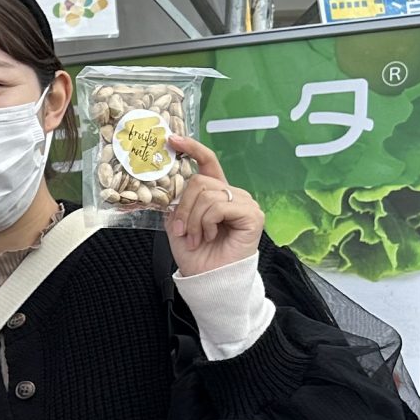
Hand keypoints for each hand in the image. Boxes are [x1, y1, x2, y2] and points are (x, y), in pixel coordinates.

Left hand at [165, 139, 264, 276]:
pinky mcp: (252, 214)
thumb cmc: (196, 256)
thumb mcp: (177, 225)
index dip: (192, 149)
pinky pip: (220, 206)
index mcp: (215, 194)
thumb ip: (175, 203)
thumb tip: (167, 187)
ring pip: (207, 193)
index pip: (207, 163)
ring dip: (193, 220)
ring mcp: (244, 203)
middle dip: (184, 207)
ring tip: (196, 238)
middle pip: (200, 180)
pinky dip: (207, 222)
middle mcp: (232, 194)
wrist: (209, 280)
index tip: (173, 140)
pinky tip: (210, 235)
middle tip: (181, 230)